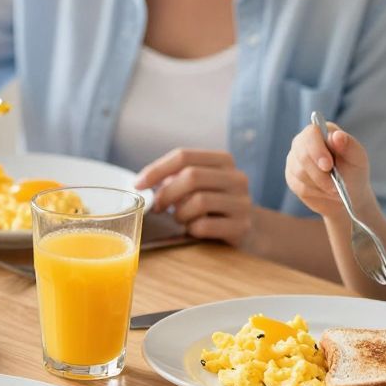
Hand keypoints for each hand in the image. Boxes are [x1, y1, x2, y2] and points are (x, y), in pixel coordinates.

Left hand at [135, 149, 253, 244]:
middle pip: (191, 176)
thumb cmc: (211, 204)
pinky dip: (192, 229)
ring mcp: (242, 202)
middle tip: (158, 207)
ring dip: (180, 213)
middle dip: (166, 193)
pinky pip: (205, 226)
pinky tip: (193, 230)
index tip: (138, 184)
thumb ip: (175, 177)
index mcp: (223, 161)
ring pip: (199, 201)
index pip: (184, 156)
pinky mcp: (241, 227)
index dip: (156, 170)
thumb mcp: (197, 184)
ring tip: (180, 218)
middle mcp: (236, 178)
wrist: (247, 228)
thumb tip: (141, 182)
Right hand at [284, 122, 373, 219]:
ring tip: (335, 189)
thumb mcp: (358, 158)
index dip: (317, 150)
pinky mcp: (291, 177)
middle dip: (319, 173)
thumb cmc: (354, 171)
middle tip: (334, 186)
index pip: (311, 133)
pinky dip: (315, 191)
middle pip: (301, 154)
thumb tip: (337, 135)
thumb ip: (349, 145)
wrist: (349, 194)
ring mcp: (295, 160)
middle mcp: (304, 142)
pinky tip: (325, 191)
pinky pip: (298, 186)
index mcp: (321, 132)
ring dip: (320, 184)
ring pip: (299, 172)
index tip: (328, 166)